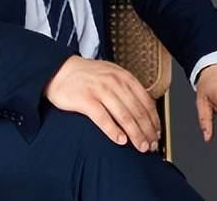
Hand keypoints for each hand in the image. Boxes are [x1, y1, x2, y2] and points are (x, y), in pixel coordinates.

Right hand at [42, 55, 160, 152]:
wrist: (59, 70)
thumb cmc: (87, 76)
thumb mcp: (111, 73)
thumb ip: (127, 87)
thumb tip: (145, 110)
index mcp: (122, 76)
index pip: (145, 100)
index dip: (153, 119)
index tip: (156, 133)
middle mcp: (113, 81)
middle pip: (136, 110)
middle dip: (147, 131)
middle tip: (151, 145)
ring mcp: (99, 90)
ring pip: (124, 116)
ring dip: (135, 134)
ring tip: (140, 147)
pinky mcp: (85, 99)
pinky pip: (103, 118)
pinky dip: (113, 131)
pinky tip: (120, 140)